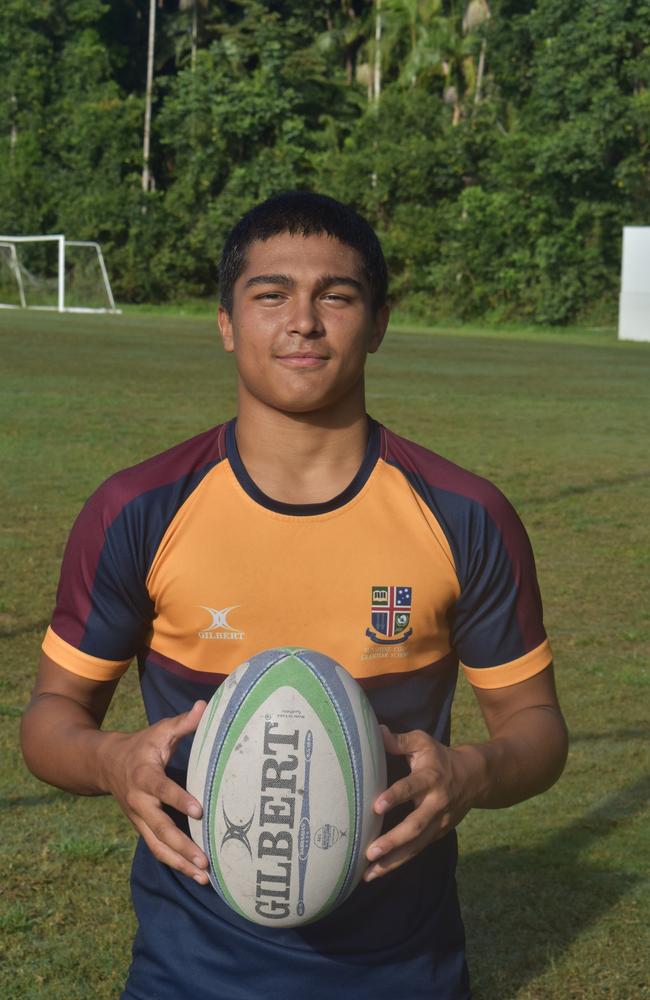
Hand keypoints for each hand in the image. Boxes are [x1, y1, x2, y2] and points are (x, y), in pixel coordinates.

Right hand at [99, 700, 209, 883]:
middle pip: (160, 829)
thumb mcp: (160, 731)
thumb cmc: (142, 745)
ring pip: (158, 846)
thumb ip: (183, 723)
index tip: (198, 810)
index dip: (179, 799)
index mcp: (144, 776)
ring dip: (180, 863)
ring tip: (204, 877)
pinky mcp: (142, 829)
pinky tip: (195, 874)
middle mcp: (140, 803)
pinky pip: (158, 849)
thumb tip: (204, 706)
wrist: (105, 764)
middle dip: (182, 846)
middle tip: (204, 860)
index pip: (162, 789)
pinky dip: (175, 863)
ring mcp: (139, 819)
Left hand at [364, 727, 474, 881]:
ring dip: (392, 861)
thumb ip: (399, 741)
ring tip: (368, 874)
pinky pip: (417, 851)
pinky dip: (398, 863)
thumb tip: (375, 732)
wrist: (475, 777)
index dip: (395, 796)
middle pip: (415, 826)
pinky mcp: (437, 835)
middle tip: (369, 852)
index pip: (412, 788)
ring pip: (416, 846)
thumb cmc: (439, 757)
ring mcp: (439, 823)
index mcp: (430, 778)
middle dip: (392, 841)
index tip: (376, 805)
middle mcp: (436, 804)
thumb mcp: (422, 743)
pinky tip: (378, 872)